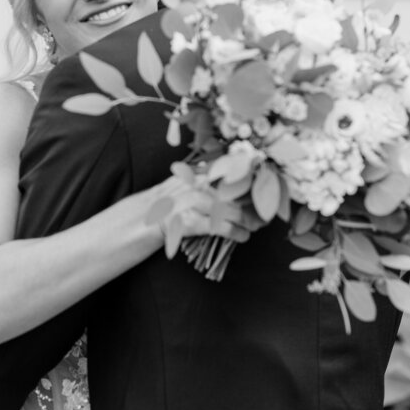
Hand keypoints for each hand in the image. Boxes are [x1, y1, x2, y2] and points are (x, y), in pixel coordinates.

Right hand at [144, 176, 265, 257]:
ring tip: (253, 227)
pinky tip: (242, 237)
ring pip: (230, 210)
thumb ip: (206, 181)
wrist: (142, 218)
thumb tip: (236, 184)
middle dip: (253, 205)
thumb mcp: (185, 184)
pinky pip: (220, 227)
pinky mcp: (189, 220)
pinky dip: (235, 232)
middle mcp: (195, 184)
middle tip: (265, 214)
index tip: (267, 188)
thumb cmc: (167, 204)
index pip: (232, 172)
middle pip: (235, 192)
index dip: (252, 181)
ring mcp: (191, 201)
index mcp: (197, 174)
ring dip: (246, 221)